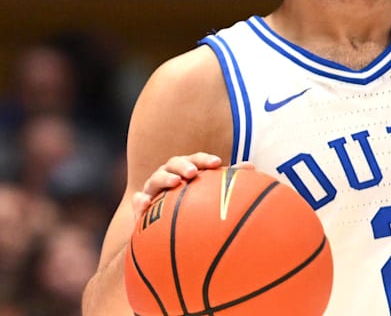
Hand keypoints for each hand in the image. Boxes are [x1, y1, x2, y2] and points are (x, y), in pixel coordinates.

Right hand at [131, 153, 253, 219]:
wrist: (166, 230)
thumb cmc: (193, 206)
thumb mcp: (210, 194)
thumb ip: (227, 181)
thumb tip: (252, 166)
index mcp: (187, 170)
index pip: (196, 160)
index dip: (204, 160)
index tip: (217, 163)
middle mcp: (169, 175)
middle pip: (174, 164)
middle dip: (184, 165)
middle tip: (193, 173)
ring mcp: (153, 189)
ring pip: (155, 179)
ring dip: (165, 178)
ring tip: (175, 183)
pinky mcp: (141, 206)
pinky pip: (138, 202)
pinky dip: (140, 201)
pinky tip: (144, 204)